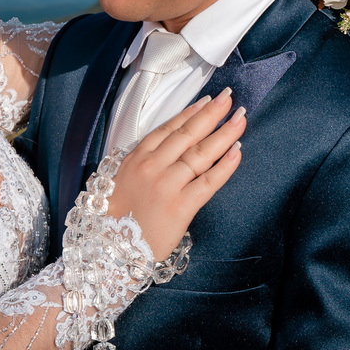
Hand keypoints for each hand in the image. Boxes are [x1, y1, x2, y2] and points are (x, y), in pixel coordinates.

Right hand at [107, 88, 244, 259]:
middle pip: (187, 134)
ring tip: (240, 118)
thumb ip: (144, 161)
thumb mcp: (123, 179)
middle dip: (212, 114)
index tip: (208, 101)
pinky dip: (225, 165)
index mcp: (136, 158)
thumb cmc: (116, 219)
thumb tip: (170, 147)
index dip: (190, 113)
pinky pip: (208, 181)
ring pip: (200, 153)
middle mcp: (152, 166)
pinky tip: (237, 150)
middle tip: (230, 98)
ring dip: (224, 133)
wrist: (110, 250)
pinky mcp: (180, 206)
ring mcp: (166, 185)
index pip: (168, 128)